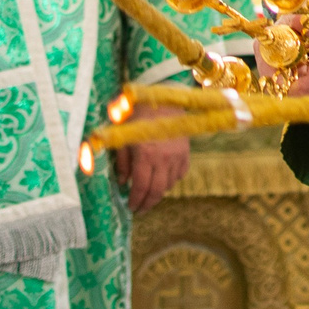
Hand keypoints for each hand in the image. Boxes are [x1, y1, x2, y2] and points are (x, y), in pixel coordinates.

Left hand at [109, 95, 188, 212]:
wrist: (163, 99)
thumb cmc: (138, 115)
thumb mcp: (123, 136)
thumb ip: (123, 162)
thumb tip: (122, 182)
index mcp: (145, 154)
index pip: (140, 186)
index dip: (135, 200)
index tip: (130, 207)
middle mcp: (163, 159)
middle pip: (156, 191)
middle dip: (147, 203)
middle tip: (140, 209)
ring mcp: (177, 157)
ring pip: (169, 185)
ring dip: (158, 193)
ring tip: (149, 194)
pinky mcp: (186, 153)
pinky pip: (180, 174)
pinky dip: (171, 180)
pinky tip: (163, 179)